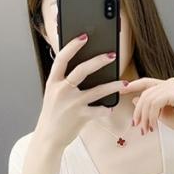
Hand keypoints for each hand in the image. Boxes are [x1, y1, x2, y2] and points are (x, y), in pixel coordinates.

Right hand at [35, 35, 128, 150]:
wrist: (48, 137)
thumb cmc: (54, 114)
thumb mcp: (53, 94)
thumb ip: (64, 81)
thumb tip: (79, 66)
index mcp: (53, 82)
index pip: (62, 58)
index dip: (73, 45)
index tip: (84, 36)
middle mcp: (62, 90)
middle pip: (82, 70)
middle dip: (99, 60)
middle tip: (112, 55)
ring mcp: (72, 103)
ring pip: (97, 90)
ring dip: (113, 85)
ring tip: (125, 83)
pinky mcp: (81, 116)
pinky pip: (99, 110)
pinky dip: (107, 109)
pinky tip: (111, 108)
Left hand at [119, 77, 173, 136]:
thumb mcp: (161, 114)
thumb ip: (149, 107)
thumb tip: (135, 100)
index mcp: (166, 85)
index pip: (146, 83)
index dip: (132, 86)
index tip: (121, 91)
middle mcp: (169, 82)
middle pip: (144, 94)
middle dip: (138, 112)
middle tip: (137, 126)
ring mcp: (172, 86)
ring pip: (148, 100)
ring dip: (144, 117)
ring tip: (146, 129)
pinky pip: (155, 103)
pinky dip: (151, 116)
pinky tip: (154, 125)